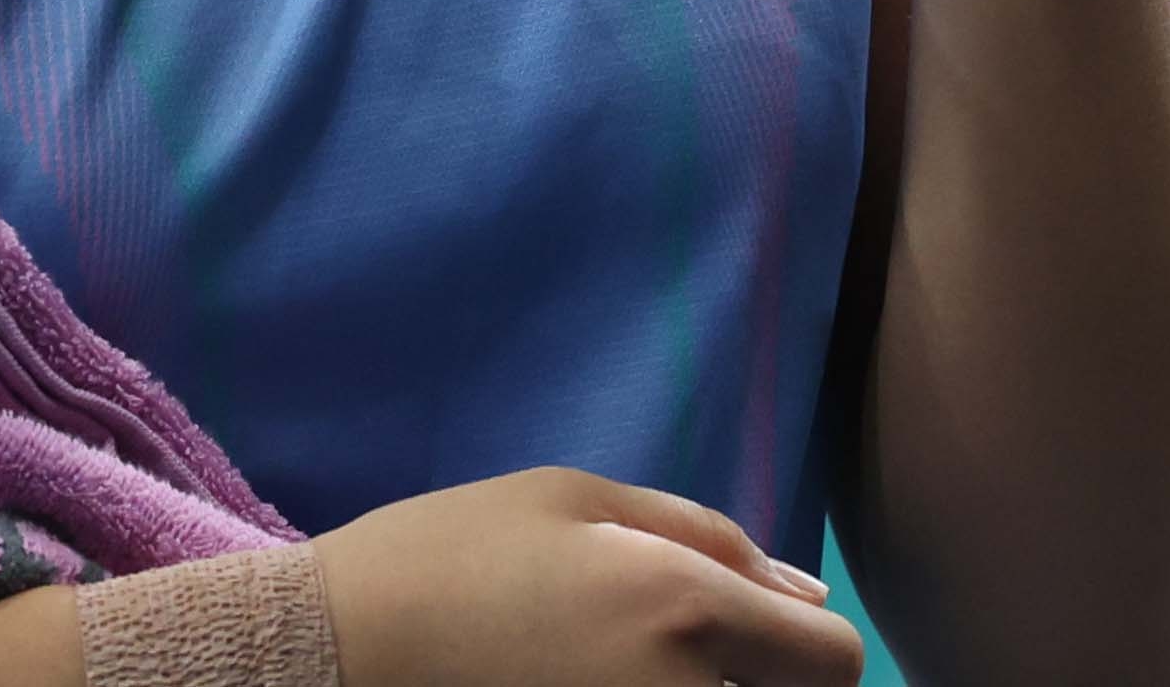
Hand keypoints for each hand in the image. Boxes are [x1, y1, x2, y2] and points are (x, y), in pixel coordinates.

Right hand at [316, 465, 863, 685]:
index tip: (764, 646)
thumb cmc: (451, 556)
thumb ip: (705, 536)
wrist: (335, 655)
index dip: (810, 650)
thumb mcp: (573, 500)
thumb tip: (806, 595)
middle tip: (687, 659)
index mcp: (685, 609)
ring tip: (618, 672)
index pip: (834, 664)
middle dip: (762, 685)